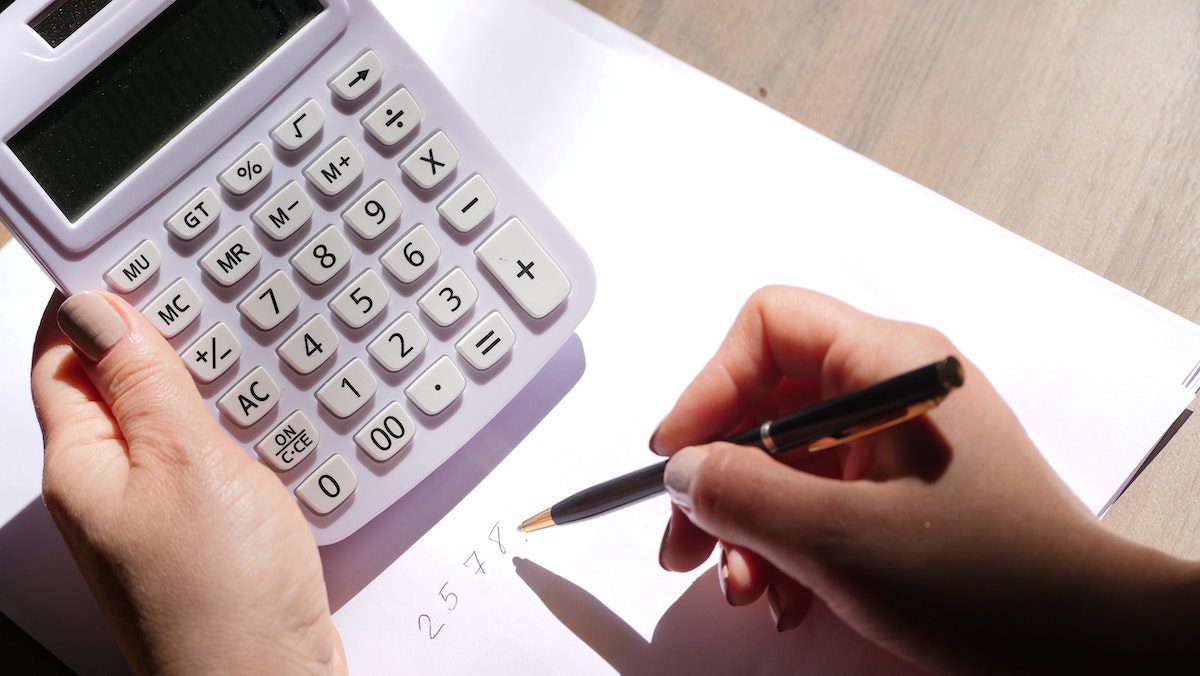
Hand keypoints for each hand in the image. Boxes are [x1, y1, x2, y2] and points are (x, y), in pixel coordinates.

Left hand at [31, 291, 344, 674]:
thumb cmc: (217, 596)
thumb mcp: (185, 464)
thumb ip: (146, 385)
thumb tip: (100, 312)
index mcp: (83, 463)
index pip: (64, 356)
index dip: (94, 303)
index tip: (142, 258)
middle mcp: (113, 486)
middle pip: (120, 383)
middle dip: (162, 336)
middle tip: (212, 294)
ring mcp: (162, 510)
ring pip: (176, 418)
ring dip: (212, 382)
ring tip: (252, 349)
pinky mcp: (209, 527)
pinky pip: (216, 457)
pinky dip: (244, 428)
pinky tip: (277, 418)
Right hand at [653, 286, 1198, 672]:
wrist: (1083, 644)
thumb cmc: (989, 579)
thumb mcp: (840, 537)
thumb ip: (743, 496)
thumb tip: (681, 470)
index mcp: (889, 366)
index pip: (770, 328)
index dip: (711, 386)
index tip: (677, 455)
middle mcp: (890, 389)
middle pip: (766, 403)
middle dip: (719, 480)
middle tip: (685, 544)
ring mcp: (895, 440)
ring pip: (785, 462)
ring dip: (749, 528)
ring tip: (744, 589)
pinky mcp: (898, 488)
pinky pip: (816, 498)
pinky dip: (788, 546)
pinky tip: (786, 597)